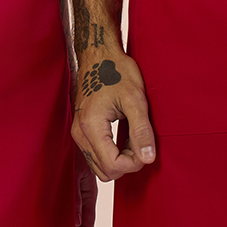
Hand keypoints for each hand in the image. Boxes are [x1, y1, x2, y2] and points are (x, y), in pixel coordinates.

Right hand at [71, 43, 156, 180]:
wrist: (99, 55)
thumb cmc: (116, 71)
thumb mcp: (135, 98)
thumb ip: (141, 131)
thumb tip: (148, 158)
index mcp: (91, 127)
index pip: (112, 166)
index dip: (134, 163)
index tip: (146, 147)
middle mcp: (80, 134)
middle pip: (105, 171)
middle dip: (127, 163)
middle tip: (141, 142)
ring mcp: (78, 133)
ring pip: (99, 166)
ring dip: (120, 160)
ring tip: (133, 138)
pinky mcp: (81, 131)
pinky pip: (95, 155)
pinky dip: (112, 153)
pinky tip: (124, 137)